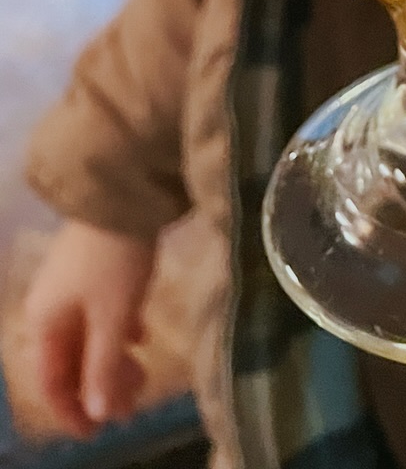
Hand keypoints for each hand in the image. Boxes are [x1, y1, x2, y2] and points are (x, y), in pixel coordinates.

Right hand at [21, 220, 154, 437]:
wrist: (124, 189)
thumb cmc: (114, 258)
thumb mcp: (113, 315)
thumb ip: (104, 366)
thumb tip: (100, 414)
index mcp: (44, 322)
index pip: (51, 382)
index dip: (72, 412)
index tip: (98, 434)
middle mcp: (51, 306)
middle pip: (71, 360)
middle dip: (100, 387)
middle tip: (133, 405)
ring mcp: (73, 284)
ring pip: (89, 336)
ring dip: (113, 360)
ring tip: (144, 374)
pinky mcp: (96, 267)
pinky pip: (103, 312)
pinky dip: (120, 330)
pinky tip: (142, 336)